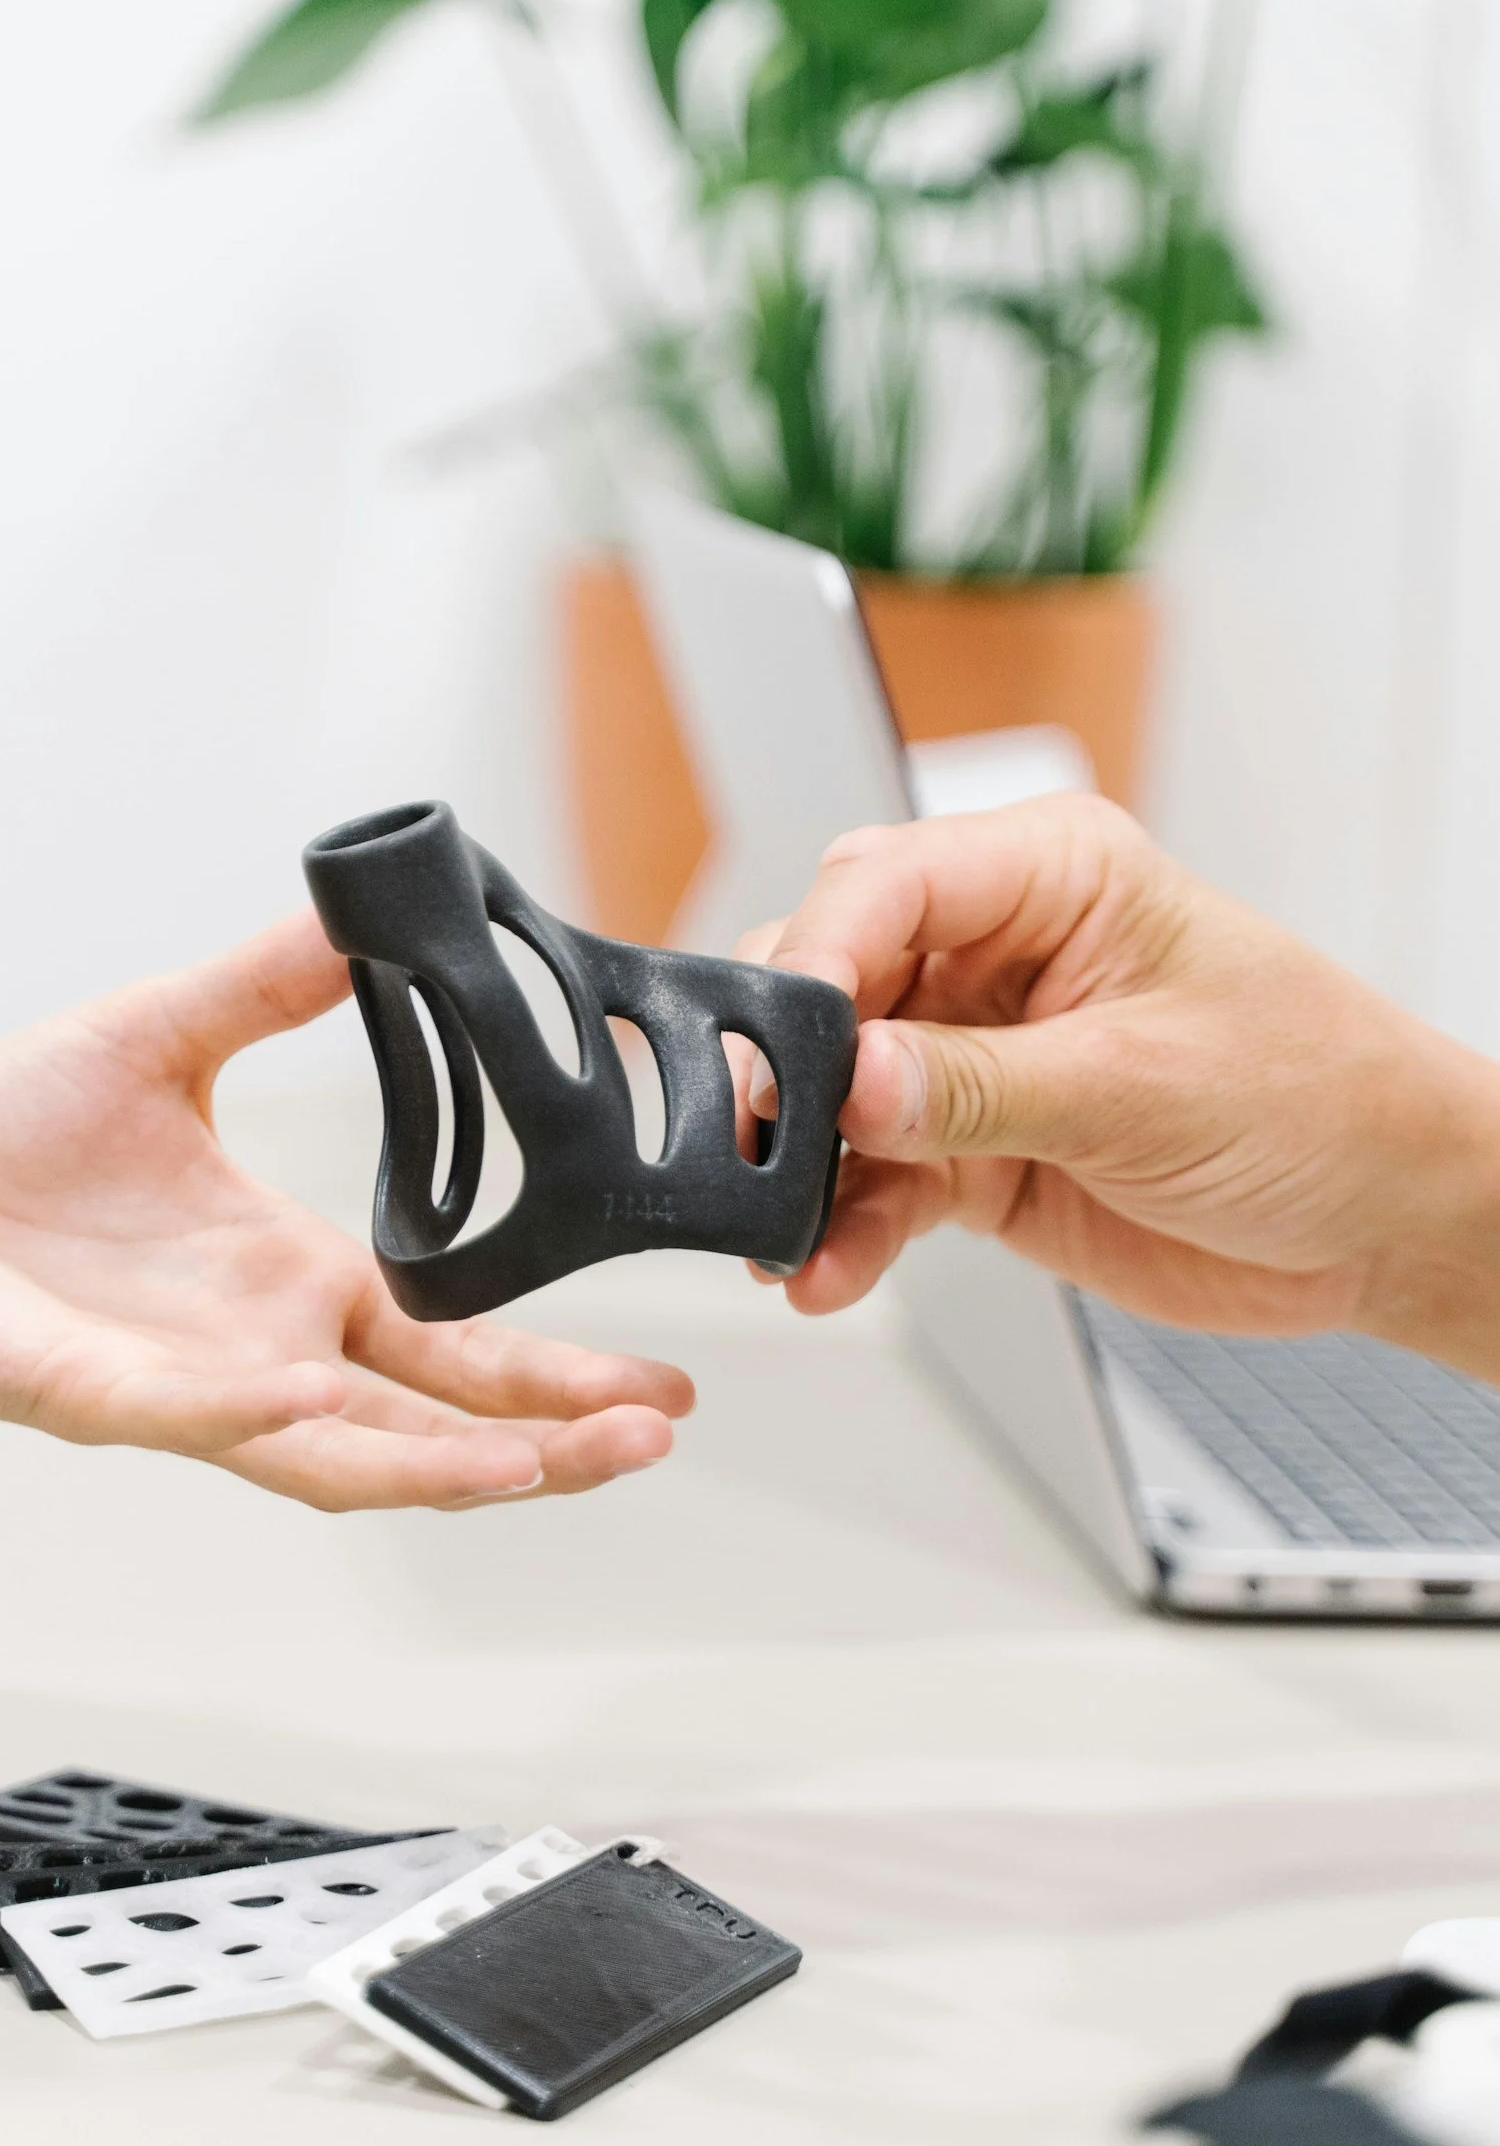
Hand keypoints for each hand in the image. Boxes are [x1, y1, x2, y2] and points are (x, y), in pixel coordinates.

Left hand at [0, 915, 691, 1507]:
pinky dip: (263, 1412)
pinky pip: (193, 1416)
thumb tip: (362, 916)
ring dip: (446, 1466)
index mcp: (289, 1279)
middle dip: (548, 1441)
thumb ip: (265, 987)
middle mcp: (259, 1352)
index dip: (555, 1367)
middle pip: (431, 1424)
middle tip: (653, 1438)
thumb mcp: (160, 1036)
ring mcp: (185, 1387)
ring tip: (547, 1462)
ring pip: (340, 1455)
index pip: (453, 1345)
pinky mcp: (95, 1396)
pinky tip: (330, 1389)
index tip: (657, 1375)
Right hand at [750, 796, 1499, 1379]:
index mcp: (1051, 876)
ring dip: (803, 1162)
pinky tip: (825, 1268)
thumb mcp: (1142, 1084)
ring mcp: (978, 1053)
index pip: (889, 885)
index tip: (779, 1046)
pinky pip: (877, 1178)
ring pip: (836, 1088)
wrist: (1382, 1222)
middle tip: (763, 1138)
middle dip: (786, 1063)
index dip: (820, 957)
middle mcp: (998, 952)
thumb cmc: (1318, 1099)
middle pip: (836, 976)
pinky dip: (844, 1226)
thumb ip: (980, 1084)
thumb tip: (850, 1079)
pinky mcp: (975, 1149)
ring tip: (785, 1230)